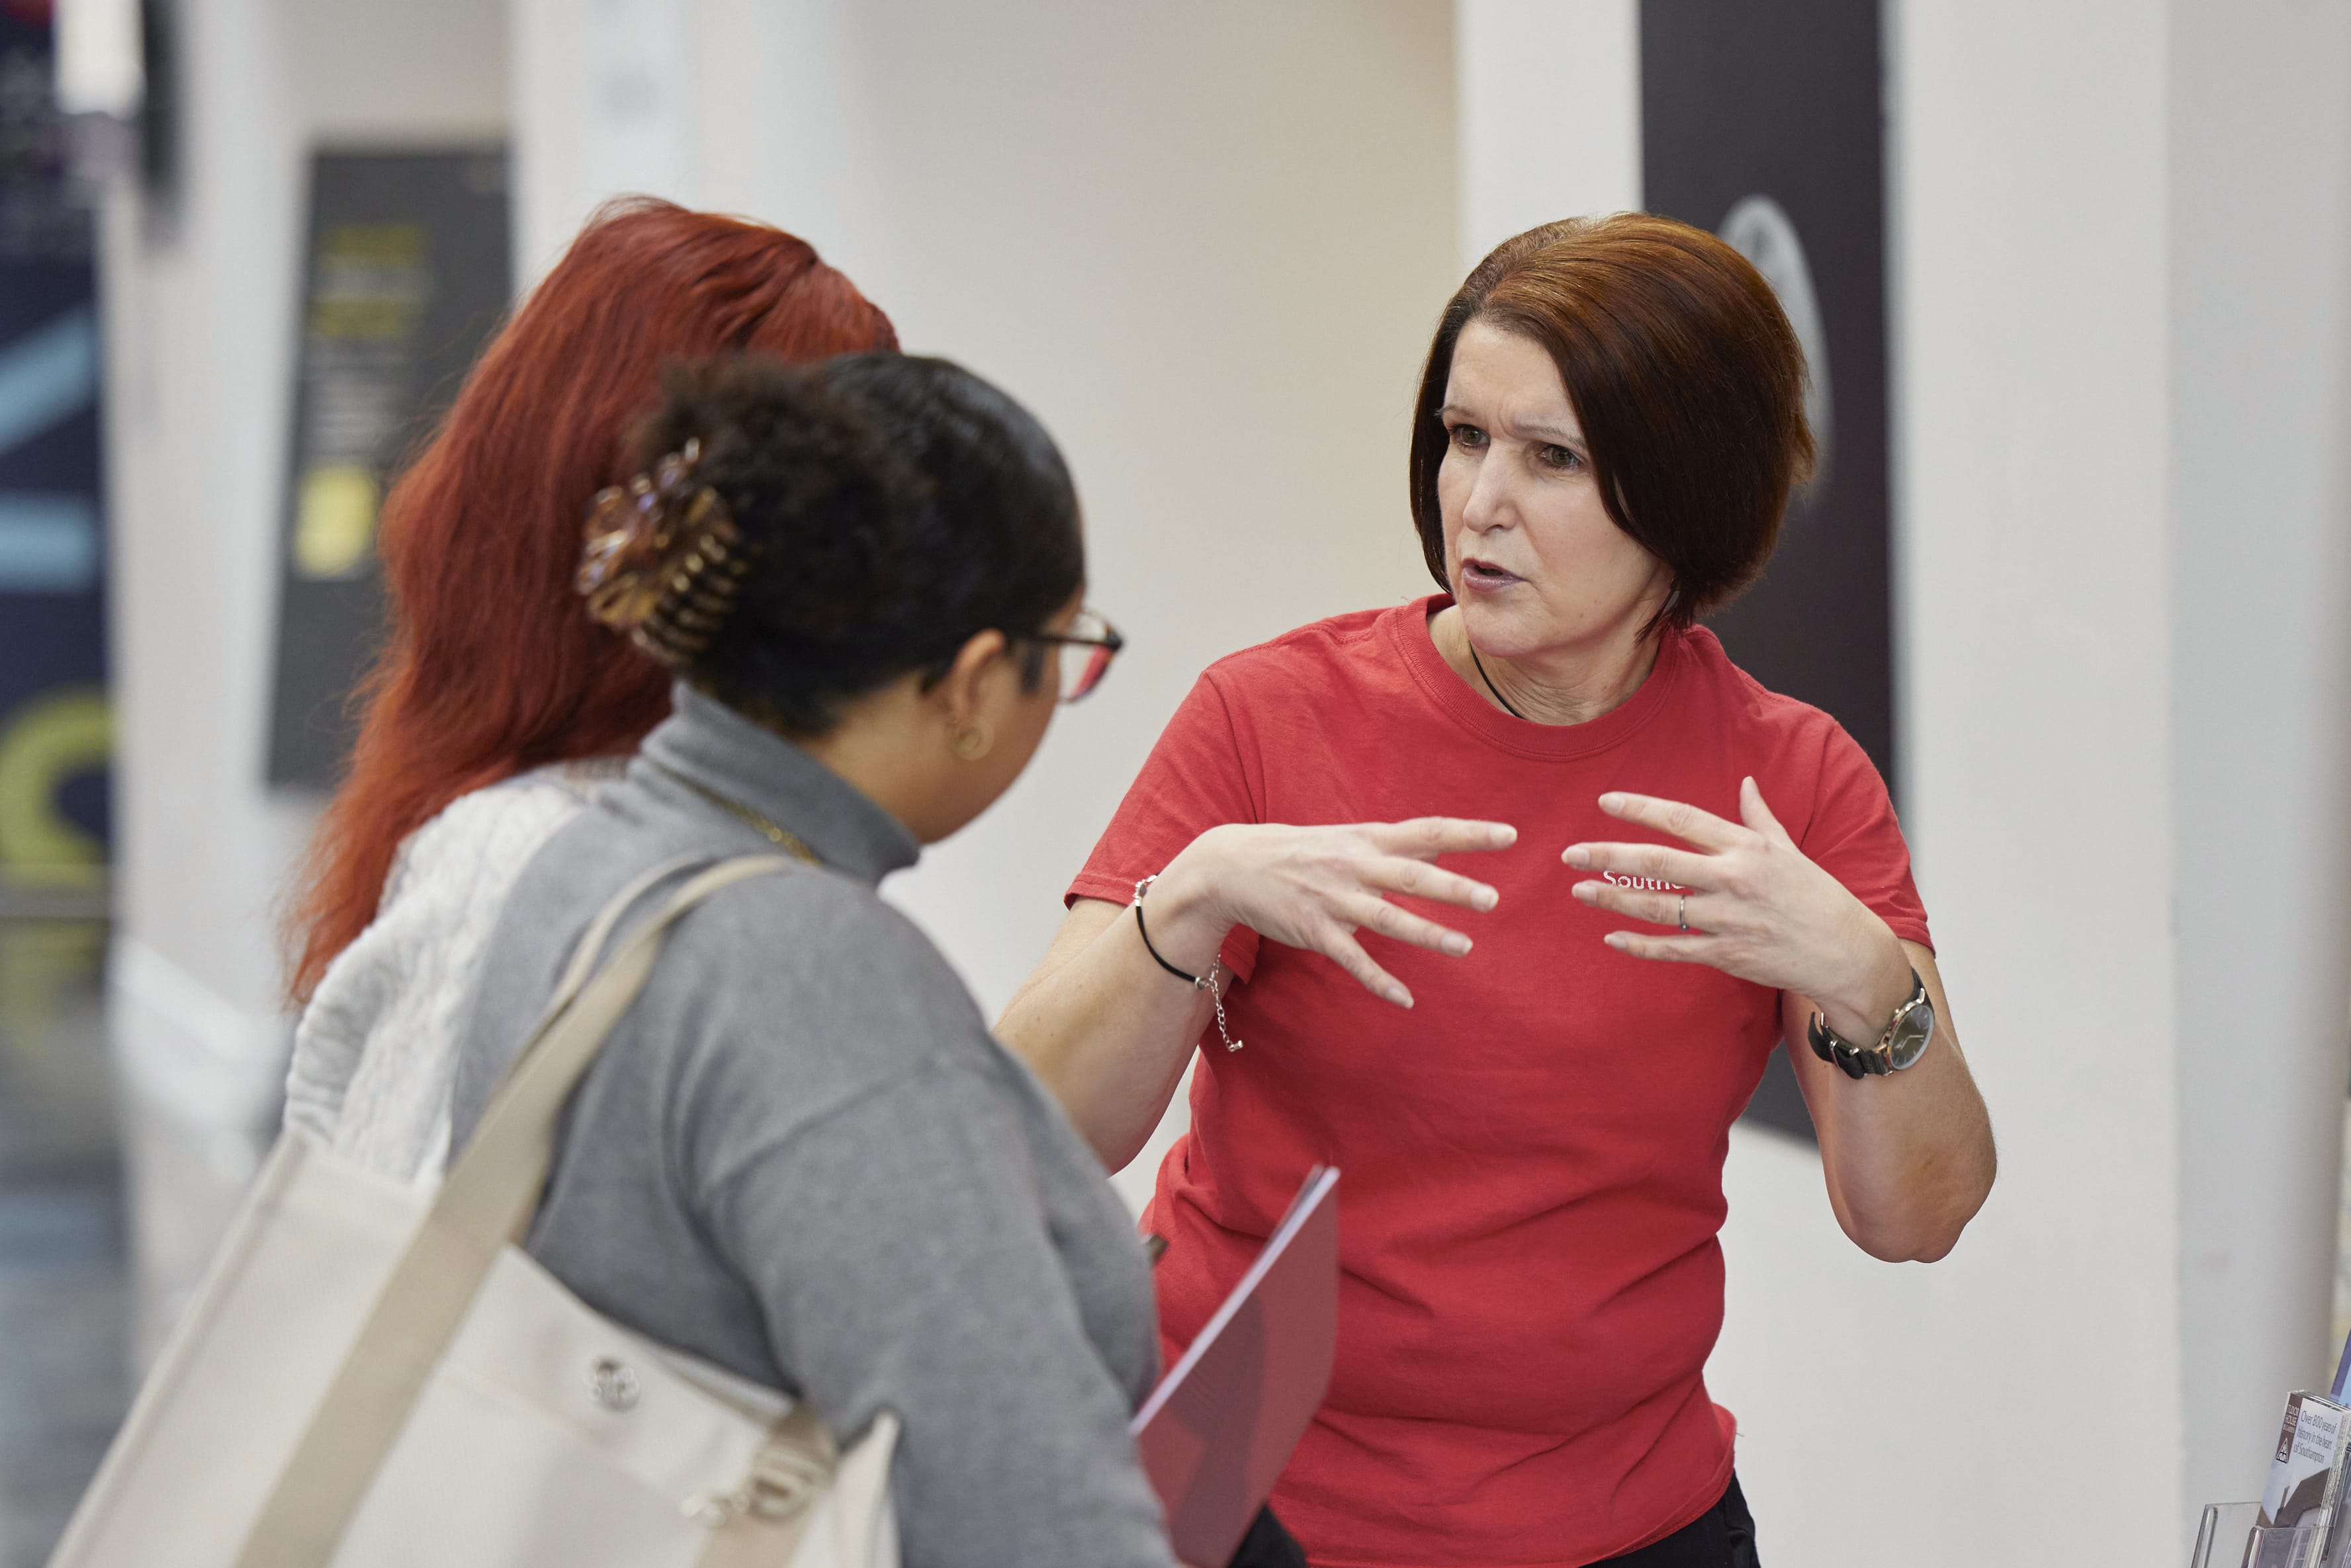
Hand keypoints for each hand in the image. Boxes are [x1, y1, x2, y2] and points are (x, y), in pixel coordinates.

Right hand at [1149, 818, 1516, 1007]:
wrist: (1233, 865)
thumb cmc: (1301, 850)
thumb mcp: (1349, 837)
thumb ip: (1396, 845)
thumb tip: (1444, 843)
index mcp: (1368, 839)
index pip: (1427, 830)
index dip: (1469, 832)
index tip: (1510, 834)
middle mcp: (1355, 866)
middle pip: (1411, 875)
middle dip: (1452, 887)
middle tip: (1493, 899)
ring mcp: (1334, 900)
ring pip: (1386, 918)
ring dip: (1426, 933)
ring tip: (1464, 947)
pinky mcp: (1314, 931)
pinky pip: (1352, 959)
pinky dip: (1378, 980)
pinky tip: (1405, 999)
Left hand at [1560, 777, 1909, 1033]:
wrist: (1846, 953)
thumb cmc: (1819, 897)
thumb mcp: (1790, 850)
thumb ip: (1759, 818)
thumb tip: (1745, 782)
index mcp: (1746, 847)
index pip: (1682, 818)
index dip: (1640, 808)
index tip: (1605, 802)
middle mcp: (1733, 879)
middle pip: (1658, 862)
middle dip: (1608, 855)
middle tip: (1571, 853)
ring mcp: (1728, 919)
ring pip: (1657, 907)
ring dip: (1613, 899)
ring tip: (1579, 890)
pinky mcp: (1727, 955)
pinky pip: (1673, 949)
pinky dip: (1639, 945)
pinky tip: (1611, 936)